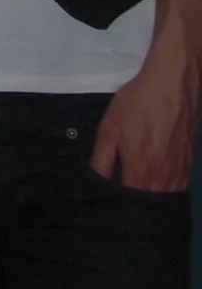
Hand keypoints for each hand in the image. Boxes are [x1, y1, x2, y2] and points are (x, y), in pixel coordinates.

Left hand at [92, 48, 197, 190]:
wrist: (172, 85)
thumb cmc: (137, 105)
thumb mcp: (110, 128)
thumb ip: (102, 160)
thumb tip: (98, 181)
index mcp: (142, 171)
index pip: (130, 201)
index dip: (118, 202)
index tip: (109, 200)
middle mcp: (165, 178)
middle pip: (150, 203)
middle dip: (136, 203)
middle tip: (123, 195)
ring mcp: (182, 172)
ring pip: (166, 196)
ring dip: (153, 197)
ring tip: (138, 189)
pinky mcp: (191, 163)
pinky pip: (180, 186)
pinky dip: (168, 188)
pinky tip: (156, 179)